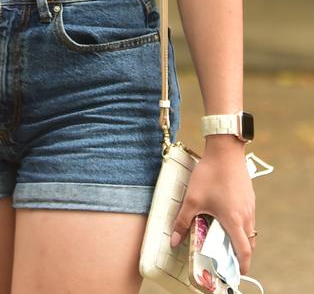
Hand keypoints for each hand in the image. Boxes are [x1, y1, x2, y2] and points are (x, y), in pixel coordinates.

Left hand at [170, 139, 255, 274]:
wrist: (225, 150)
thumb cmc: (210, 174)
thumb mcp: (192, 199)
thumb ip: (183, 221)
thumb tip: (174, 240)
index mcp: (234, 220)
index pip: (243, 250)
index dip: (241, 264)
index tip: (237, 272)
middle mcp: (246, 215)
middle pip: (248, 241)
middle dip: (239, 252)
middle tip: (227, 257)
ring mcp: (250, 205)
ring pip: (249, 228)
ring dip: (240, 237)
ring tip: (224, 237)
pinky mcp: (249, 196)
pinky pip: (248, 216)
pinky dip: (241, 223)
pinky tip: (227, 216)